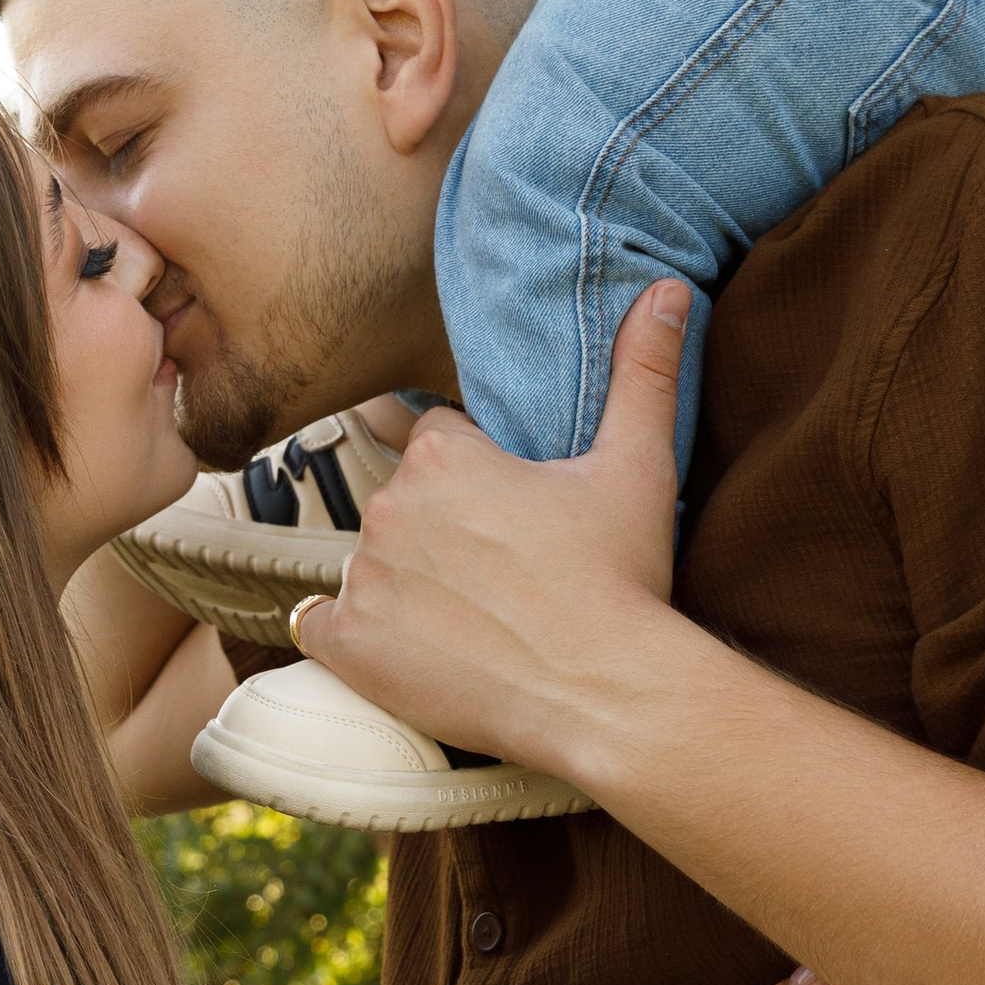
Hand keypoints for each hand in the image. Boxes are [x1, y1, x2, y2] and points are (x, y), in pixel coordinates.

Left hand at [291, 280, 687, 787]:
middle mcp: (389, 509)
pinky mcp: (349, 647)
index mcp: (444, 458)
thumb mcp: (637, 466)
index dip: (481, 481)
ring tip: (476, 619)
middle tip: (506, 574)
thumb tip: (666, 289)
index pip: (439, 445)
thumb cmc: (621, 582)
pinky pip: (318, 626)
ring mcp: (363, 580)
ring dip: (407, 583)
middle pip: (405, 505)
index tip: (519, 516)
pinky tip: (398, 646)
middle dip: (444, 531)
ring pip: (372, 563)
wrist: (606, 695)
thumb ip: (643, 370)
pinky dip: (348, 635)